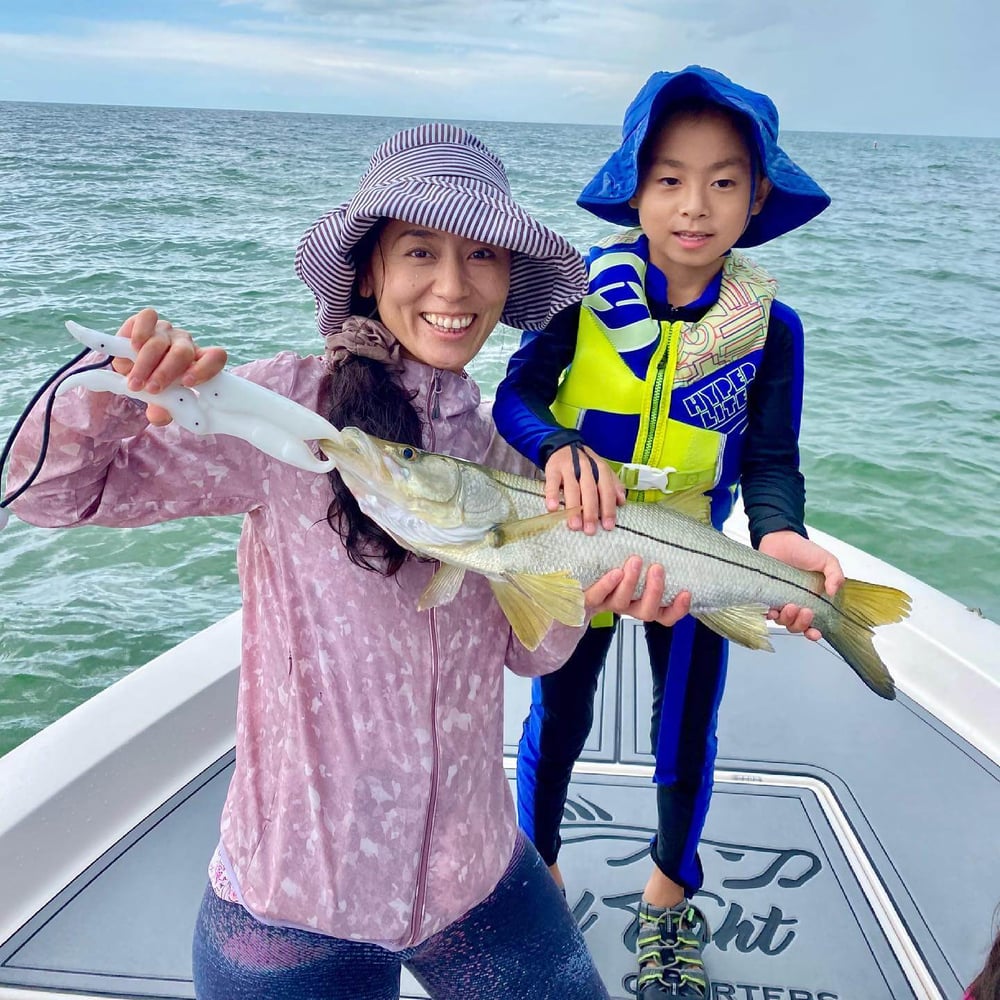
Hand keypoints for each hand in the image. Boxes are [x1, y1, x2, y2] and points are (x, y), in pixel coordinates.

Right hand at [110, 308, 227, 425]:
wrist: (129, 371)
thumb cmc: (154, 387)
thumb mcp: (159, 402)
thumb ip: (162, 410)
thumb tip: (158, 415)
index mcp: (197, 362)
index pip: (216, 357)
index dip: (205, 368)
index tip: (186, 383)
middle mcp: (185, 344)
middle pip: (183, 353)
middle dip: (166, 372)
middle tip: (152, 389)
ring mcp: (167, 331)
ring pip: (160, 341)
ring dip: (146, 363)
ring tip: (135, 383)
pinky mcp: (146, 320)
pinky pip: (148, 317)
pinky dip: (141, 331)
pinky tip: (133, 346)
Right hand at [544, 444, 624, 533]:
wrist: (563, 445)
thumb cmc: (585, 464)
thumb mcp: (602, 471)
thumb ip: (613, 485)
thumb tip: (622, 501)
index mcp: (600, 469)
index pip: (606, 490)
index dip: (608, 508)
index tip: (608, 526)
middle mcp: (586, 468)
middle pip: (590, 491)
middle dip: (591, 512)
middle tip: (590, 530)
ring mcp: (568, 468)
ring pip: (572, 488)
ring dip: (573, 508)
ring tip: (574, 525)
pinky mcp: (553, 469)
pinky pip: (552, 483)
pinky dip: (552, 495)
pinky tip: (553, 508)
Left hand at [583, 555, 691, 626]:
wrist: (575, 575)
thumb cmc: (612, 562)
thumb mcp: (634, 562)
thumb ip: (650, 555)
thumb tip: (669, 532)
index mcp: (642, 603)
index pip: (665, 615)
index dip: (677, 609)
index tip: (686, 592)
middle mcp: (626, 607)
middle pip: (646, 612)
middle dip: (654, 591)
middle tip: (657, 568)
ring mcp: (606, 603)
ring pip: (622, 603)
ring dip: (631, 583)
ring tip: (635, 560)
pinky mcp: (586, 597)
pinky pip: (596, 596)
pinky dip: (607, 584)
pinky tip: (614, 572)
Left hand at [759, 530, 844, 640]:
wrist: (780, 539)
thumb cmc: (804, 551)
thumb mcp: (827, 561)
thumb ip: (835, 575)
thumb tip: (834, 591)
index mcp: (813, 600)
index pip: (814, 624)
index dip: (814, 633)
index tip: (815, 633)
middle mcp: (797, 604)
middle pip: (797, 626)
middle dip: (801, 624)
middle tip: (805, 611)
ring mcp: (781, 601)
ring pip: (782, 621)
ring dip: (787, 619)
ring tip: (789, 606)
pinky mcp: (766, 596)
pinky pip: (765, 612)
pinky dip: (769, 615)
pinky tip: (773, 611)